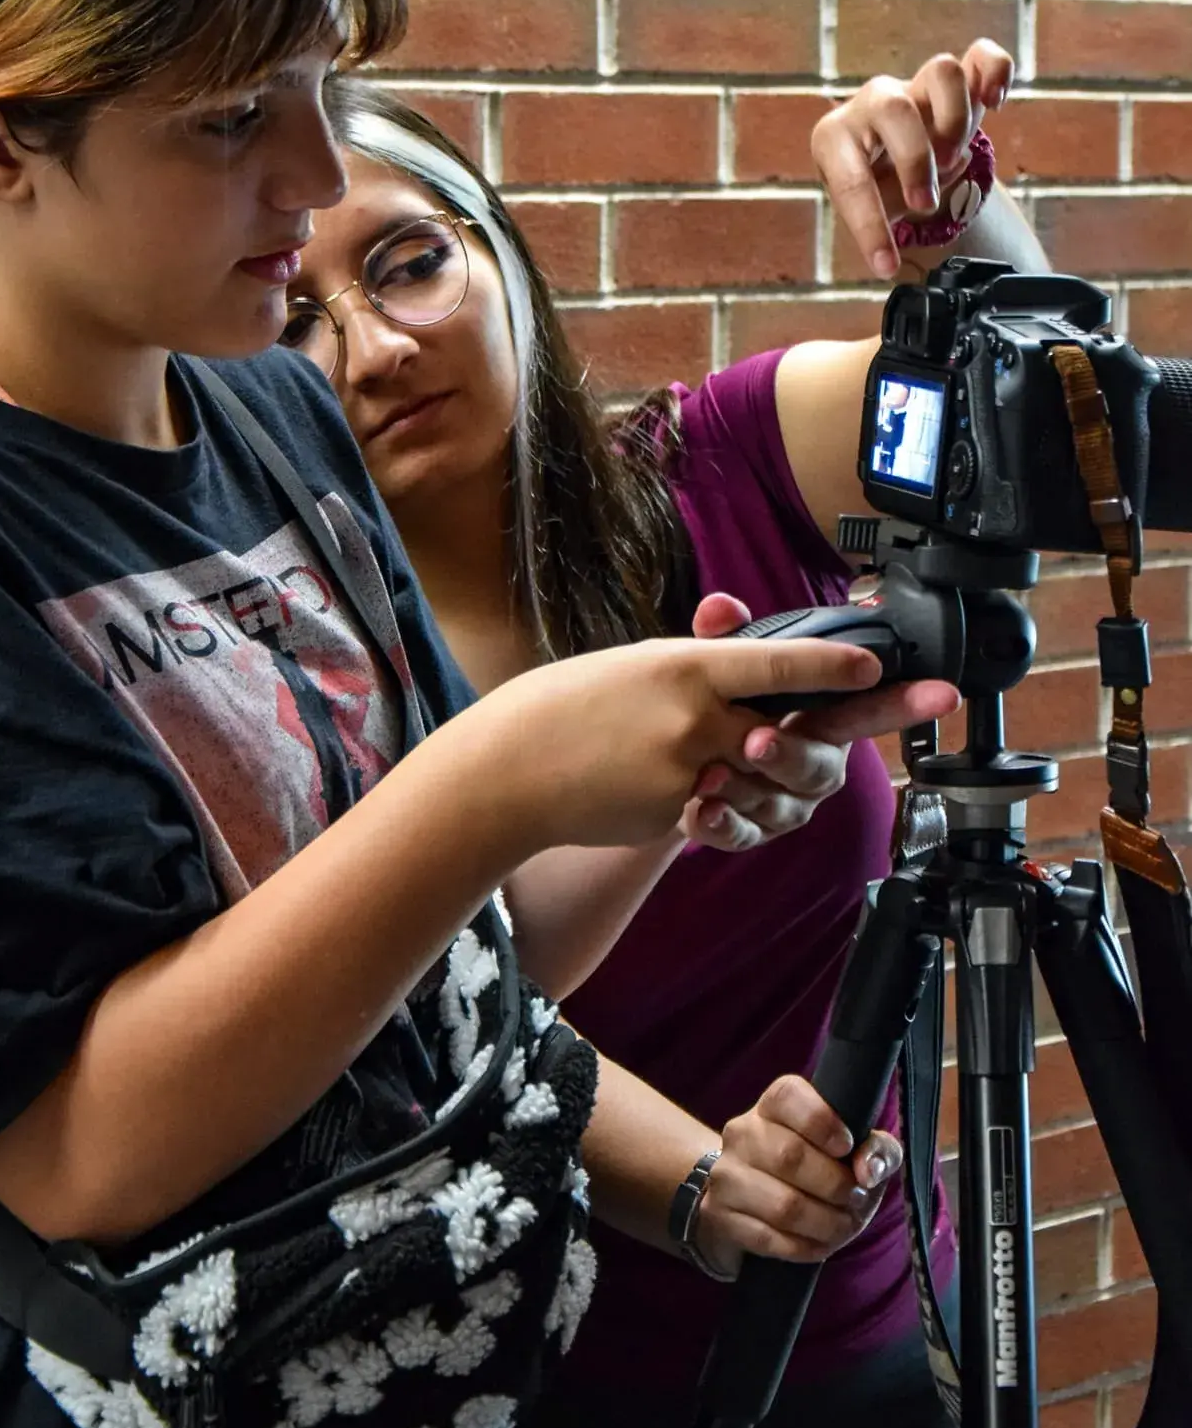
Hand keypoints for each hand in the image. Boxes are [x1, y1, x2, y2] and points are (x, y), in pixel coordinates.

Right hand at [490, 623, 944, 853]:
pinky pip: (732, 812)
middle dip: (856, 730)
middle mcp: (698, 715)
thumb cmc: (572, 707)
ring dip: (782, 776)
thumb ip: (700, 651)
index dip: (835, 664)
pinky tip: (704, 795)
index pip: (777, 661)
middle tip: (915, 707)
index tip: (881, 662)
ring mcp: (690, 768)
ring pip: (772, 779)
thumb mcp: (637, 663)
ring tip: (760, 762)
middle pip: (799, 731)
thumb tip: (736, 614)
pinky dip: (729, 804)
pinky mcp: (678, 812)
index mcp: (688, 667)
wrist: (511, 770)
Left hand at [680, 593, 958, 852]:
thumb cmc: (721, 712)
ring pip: (782, 806)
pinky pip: (744, 836)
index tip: (941, 693)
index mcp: (819, 718)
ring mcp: (784, 803)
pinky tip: (704, 810)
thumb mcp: (722, 667)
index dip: (906, 702)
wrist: (675, 764)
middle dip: (792, 754)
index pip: (867, 707)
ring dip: (747, 789)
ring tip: (712, 773)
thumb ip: (727, 639)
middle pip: (820, 767)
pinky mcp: (749, 832)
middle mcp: (811, 763)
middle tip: (758, 740)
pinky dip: (723, 824)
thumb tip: (720, 607)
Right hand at [693, 1076, 902, 1270]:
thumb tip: (868, 1169)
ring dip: (826, 1223)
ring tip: (843, 1225)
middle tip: (854, 1198)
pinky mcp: (721, 1216)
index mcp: (773, 1105)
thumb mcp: (855, 1150)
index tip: (847, 1147)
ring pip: (783, 1206)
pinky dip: (805, 1247)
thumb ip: (878, 1149)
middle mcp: (743, 1132)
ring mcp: (726, 1176)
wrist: (755, 1199)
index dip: (824, 1122)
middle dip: (836, 1185)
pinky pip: (770, 1239)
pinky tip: (819, 1242)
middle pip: (790, 1156)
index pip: (789, 1096)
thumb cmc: (817, 1166)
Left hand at [812, 37, 1013, 280]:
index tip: (886, 266)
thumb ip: (880, 223)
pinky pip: (981, 56)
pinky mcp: (956, 82)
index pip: (850, 179)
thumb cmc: (875, 185)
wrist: (894, 157)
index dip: (871, 227)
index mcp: (834, 138)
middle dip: (917, 160)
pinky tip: (995, 102)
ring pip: (941, 73)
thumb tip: (903, 244)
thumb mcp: (866, 210)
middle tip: (926, 200)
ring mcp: (916, 86)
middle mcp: (872, 103)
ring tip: (954, 158)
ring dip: (955, 122)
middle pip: (896, 108)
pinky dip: (995, 72)